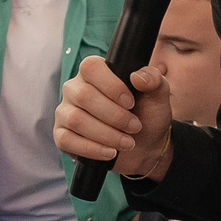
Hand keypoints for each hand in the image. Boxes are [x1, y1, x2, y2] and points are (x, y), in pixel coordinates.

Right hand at [55, 56, 173, 179]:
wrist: (145, 146)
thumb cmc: (146, 115)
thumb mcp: (158, 95)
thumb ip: (154, 80)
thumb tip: (137, 77)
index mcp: (95, 72)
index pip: (91, 68)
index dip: (112, 86)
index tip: (131, 103)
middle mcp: (75, 89)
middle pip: (84, 96)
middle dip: (114, 116)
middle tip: (135, 127)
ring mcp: (65, 112)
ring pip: (76, 120)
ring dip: (107, 135)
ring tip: (127, 142)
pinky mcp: (62, 135)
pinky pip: (67, 141)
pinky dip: (92, 149)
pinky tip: (110, 152)